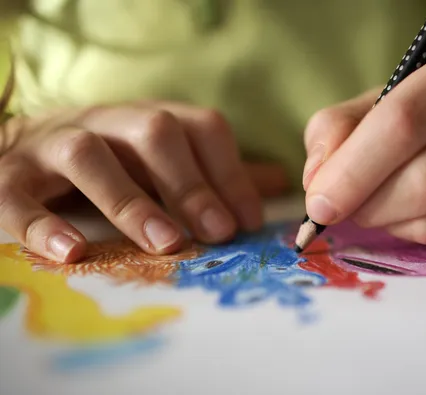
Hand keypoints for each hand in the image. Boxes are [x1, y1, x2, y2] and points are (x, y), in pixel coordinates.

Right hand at [0, 102, 287, 261]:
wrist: (18, 149)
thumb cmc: (108, 162)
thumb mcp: (161, 164)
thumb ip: (214, 175)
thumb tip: (277, 183)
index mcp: (147, 120)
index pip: (200, 128)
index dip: (230, 172)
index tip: (249, 222)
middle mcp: (105, 123)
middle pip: (152, 132)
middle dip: (190, 183)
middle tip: (219, 232)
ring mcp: (52, 145)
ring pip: (88, 156)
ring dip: (130, 201)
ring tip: (164, 242)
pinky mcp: (8, 176)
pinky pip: (17, 194)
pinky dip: (43, 224)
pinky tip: (73, 252)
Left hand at [303, 42, 425, 243]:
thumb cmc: (412, 112)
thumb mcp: (367, 106)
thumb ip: (334, 132)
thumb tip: (318, 184)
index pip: (406, 120)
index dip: (355, 168)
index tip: (319, 202)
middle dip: (368, 203)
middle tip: (336, 211)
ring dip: (385, 221)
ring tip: (367, 206)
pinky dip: (408, 231)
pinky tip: (399, 213)